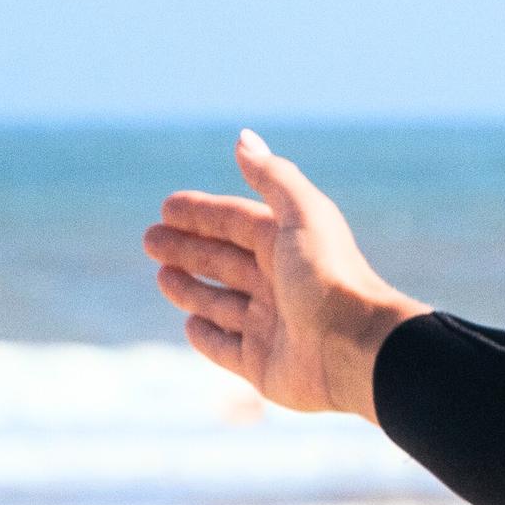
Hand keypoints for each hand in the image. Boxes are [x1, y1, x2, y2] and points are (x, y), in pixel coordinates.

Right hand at [143, 131, 421, 417]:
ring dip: (191, 288)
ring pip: (221, 302)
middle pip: (224, 260)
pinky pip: (228, 349)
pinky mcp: (264, 366)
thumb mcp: (303, 215)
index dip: (203, 213)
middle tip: (149, 239)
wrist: (355, 348)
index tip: (166, 206)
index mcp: (290, 246)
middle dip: (187, 248)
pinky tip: (190, 324)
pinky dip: (208, 336)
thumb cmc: (329, 277)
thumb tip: (243, 138)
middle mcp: (281, 283)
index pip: (237, 223)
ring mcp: (272, 326)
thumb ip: (273, 177)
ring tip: (162, 275)